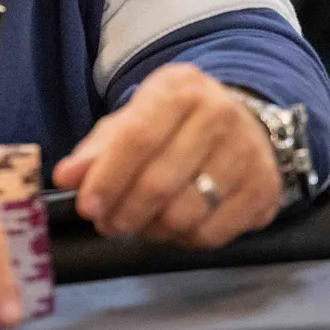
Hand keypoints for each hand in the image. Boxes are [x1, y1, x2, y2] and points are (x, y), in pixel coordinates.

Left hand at [52, 63, 279, 247]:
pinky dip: (182, 240)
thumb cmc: (175, 123)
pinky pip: (211, 234)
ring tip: (138, 224)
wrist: (243, 121)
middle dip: (125, 212)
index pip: (138, 137)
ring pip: (184, 214)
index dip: (108, 177)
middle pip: (159, 182)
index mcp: (180, 89)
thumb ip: (97, 149)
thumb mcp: (134, 119)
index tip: (87, 207)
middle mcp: (220, 114)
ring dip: (151, 230)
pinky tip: (171, 228)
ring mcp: (248, 153)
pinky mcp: (264, 190)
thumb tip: (65, 177)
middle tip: (108, 224)